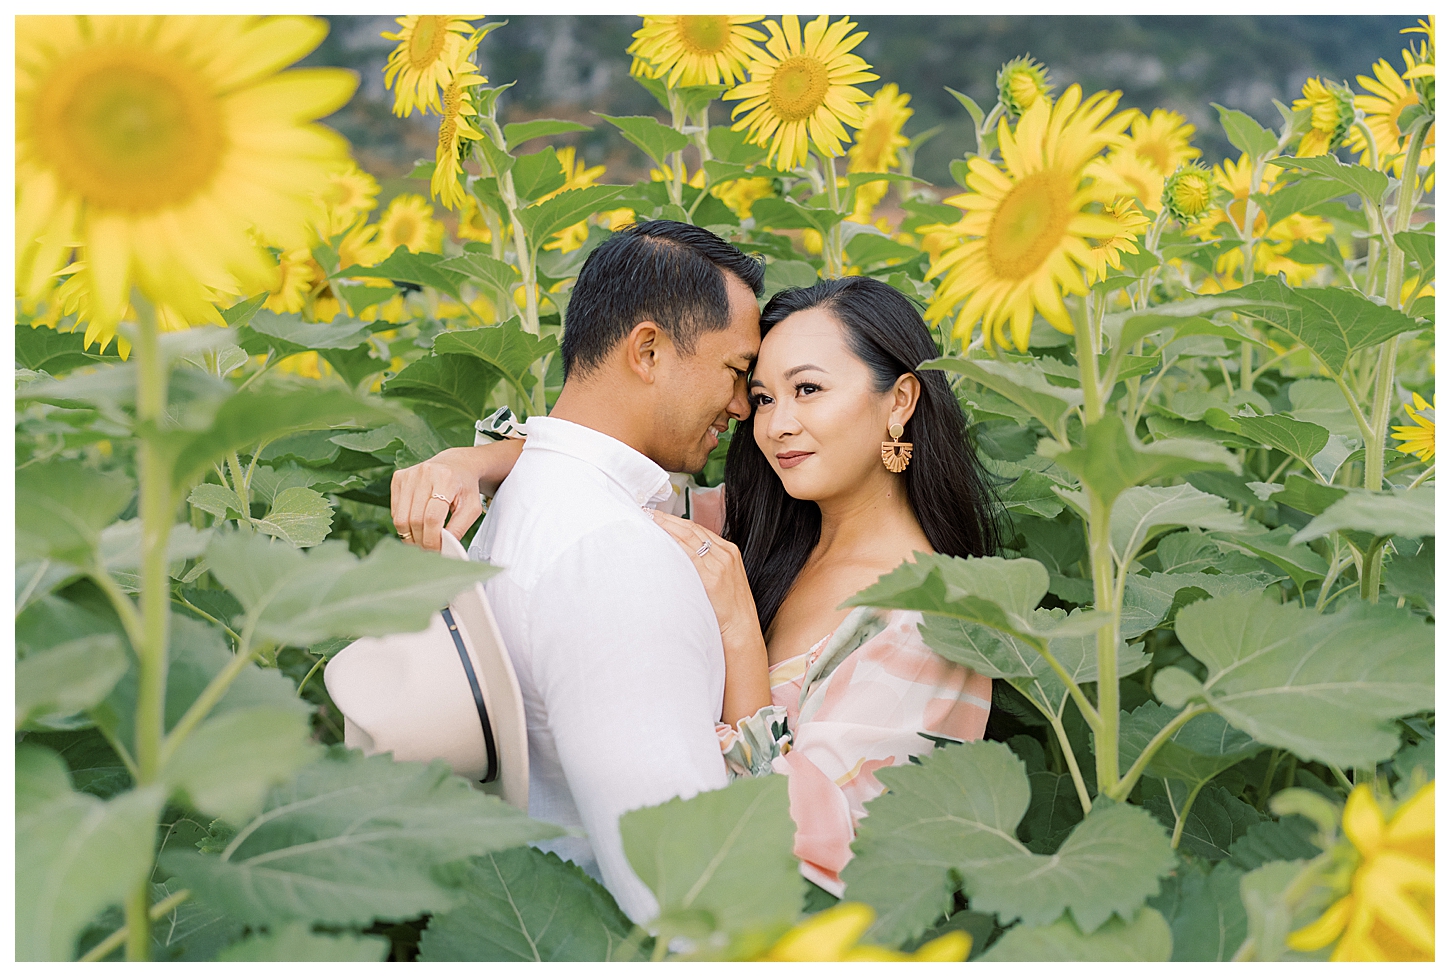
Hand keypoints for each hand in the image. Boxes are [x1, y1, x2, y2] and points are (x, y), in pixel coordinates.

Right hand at [390, 446, 487, 551]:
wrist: (455, 465)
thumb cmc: (464, 488)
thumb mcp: (471, 508)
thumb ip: (459, 528)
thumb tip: (444, 548)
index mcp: (445, 479)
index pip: (432, 517)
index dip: (432, 539)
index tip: (436, 551)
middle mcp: (424, 473)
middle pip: (415, 519)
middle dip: (421, 540)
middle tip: (429, 549)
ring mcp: (408, 475)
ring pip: (401, 517)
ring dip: (410, 536)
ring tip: (422, 540)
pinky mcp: (398, 478)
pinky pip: (395, 511)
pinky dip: (404, 524)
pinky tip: (416, 525)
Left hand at [650, 509, 770, 725]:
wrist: (741, 634)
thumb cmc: (727, 614)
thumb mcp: (721, 584)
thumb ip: (704, 569)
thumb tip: (678, 563)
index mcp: (729, 552)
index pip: (697, 529)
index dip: (675, 521)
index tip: (657, 516)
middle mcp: (725, 554)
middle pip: (691, 528)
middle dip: (667, 519)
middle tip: (645, 512)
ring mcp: (720, 564)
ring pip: (688, 537)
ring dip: (666, 526)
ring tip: (646, 520)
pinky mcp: (713, 576)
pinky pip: (688, 554)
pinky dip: (672, 543)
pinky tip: (658, 539)